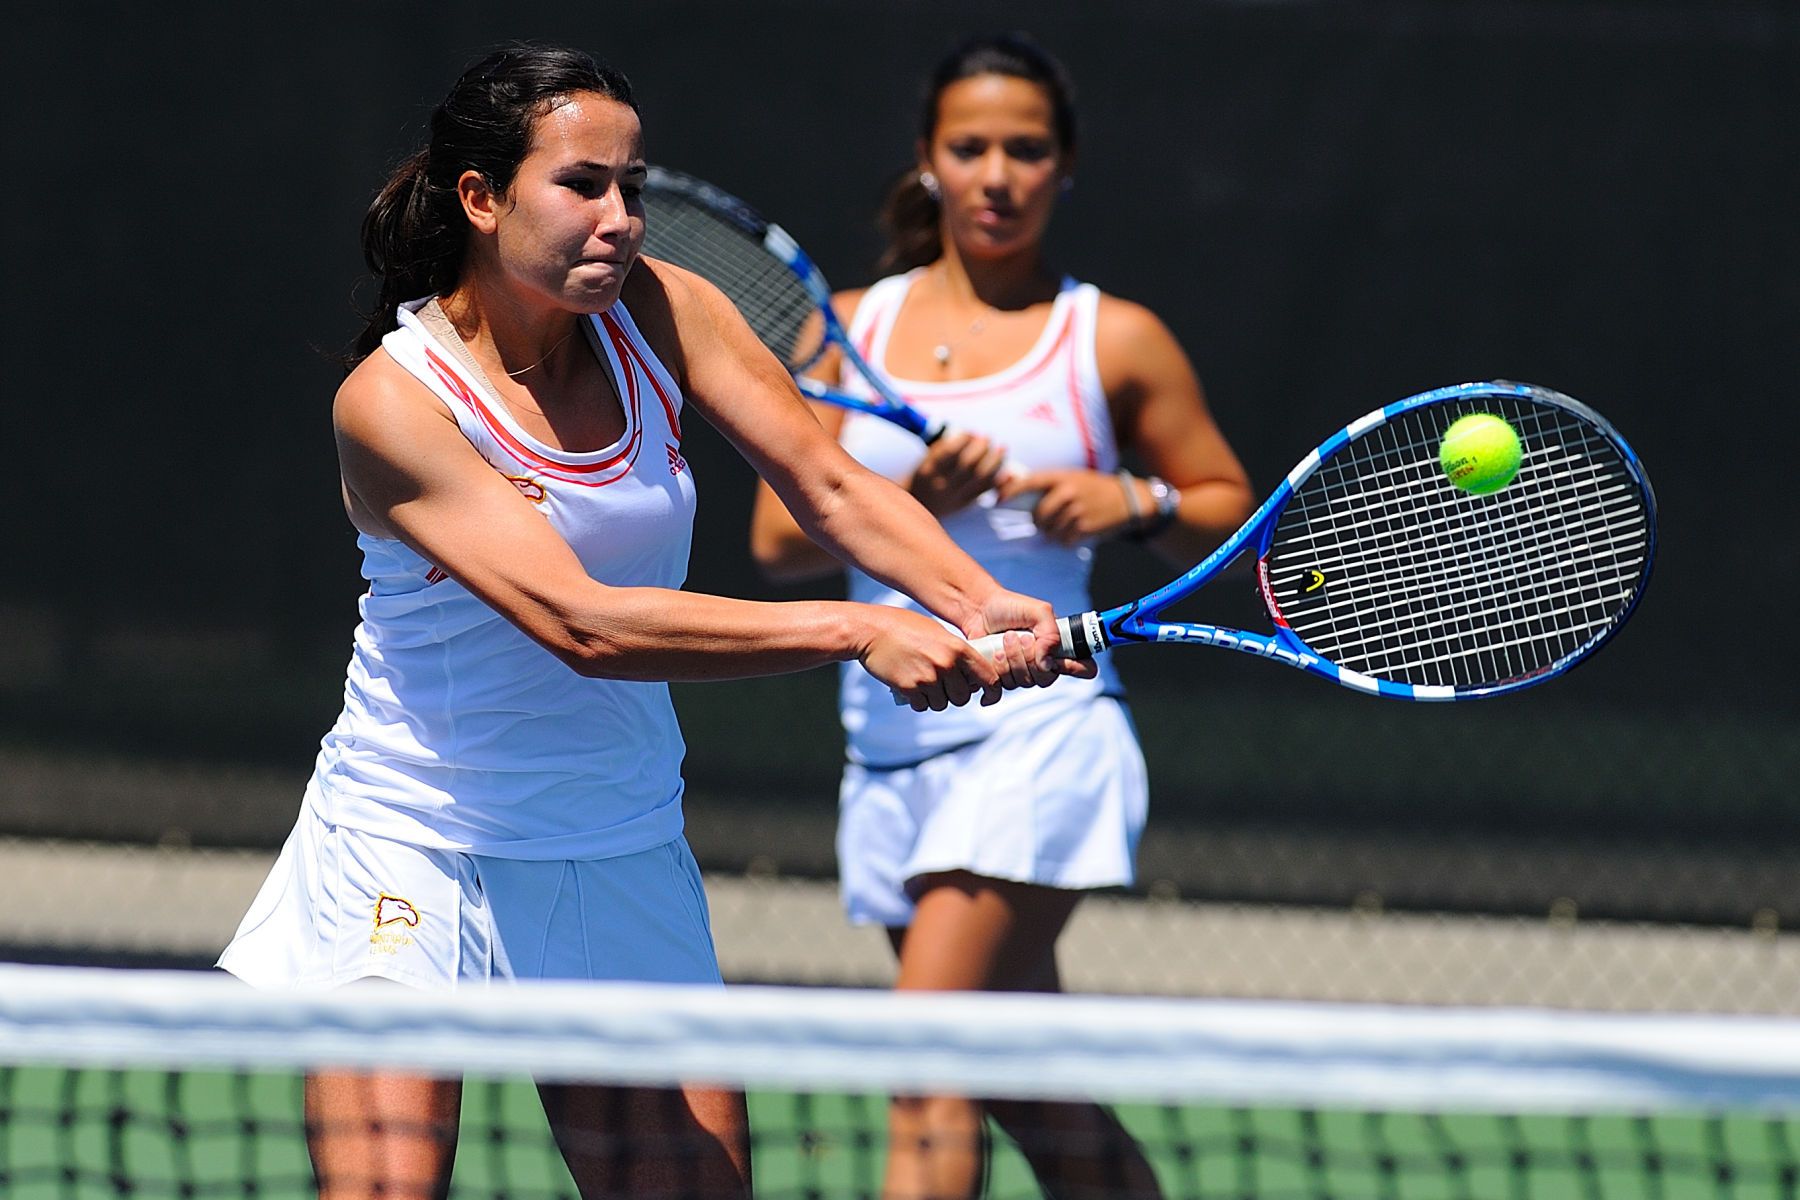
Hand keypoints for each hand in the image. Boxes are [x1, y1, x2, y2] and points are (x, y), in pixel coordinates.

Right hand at [858, 606, 1003, 711]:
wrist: (870, 631)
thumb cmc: (903, 627)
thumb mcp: (936, 632)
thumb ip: (955, 651)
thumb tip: (970, 674)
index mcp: (958, 648)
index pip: (988, 678)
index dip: (991, 692)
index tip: (986, 698)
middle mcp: (946, 664)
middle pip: (962, 697)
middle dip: (954, 695)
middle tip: (942, 685)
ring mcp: (928, 677)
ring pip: (942, 704)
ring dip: (935, 699)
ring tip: (923, 683)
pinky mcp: (910, 688)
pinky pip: (923, 705)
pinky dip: (919, 700)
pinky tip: (911, 686)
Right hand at [906, 431, 1009, 516]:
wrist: (921, 506)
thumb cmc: (926, 475)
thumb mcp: (928, 460)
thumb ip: (946, 446)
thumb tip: (973, 434)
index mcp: (930, 470)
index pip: (950, 452)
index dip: (964, 440)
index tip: (972, 433)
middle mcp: (942, 484)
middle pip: (968, 464)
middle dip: (982, 448)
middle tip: (988, 437)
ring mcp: (955, 496)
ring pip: (980, 478)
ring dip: (995, 461)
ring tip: (1002, 448)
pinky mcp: (965, 504)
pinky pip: (985, 491)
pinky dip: (998, 479)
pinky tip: (1006, 470)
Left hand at [964, 589, 1098, 689]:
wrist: (979, 609)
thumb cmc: (1010, 607)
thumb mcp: (1039, 612)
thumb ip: (1051, 635)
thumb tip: (1047, 663)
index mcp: (1059, 647)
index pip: (1083, 668)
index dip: (1078, 669)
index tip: (1061, 660)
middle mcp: (1044, 663)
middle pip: (1047, 679)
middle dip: (1031, 659)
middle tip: (1021, 637)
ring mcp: (1023, 671)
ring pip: (1025, 682)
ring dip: (1013, 660)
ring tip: (1005, 639)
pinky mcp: (1003, 677)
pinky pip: (1006, 687)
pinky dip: (999, 670)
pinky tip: (995, 655)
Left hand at [995, 468, 1139, 545]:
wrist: (1126, 500)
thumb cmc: (1093, 488)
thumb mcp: (1072, 477)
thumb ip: (1048, 483)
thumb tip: (1014, 488)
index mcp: (1061, 477)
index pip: (1029, 482)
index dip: (1010, 491)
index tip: (997, 499)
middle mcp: (1067, 492)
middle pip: (1038, 515)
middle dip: (1039, 521)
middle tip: (1048, 518)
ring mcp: (1076, 511)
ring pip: (1049, 530)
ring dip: (1054, 531)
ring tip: (1067, 522)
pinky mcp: (1084, 528)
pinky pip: (1063, 540)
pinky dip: (1066, 539)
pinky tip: (1077, 529)